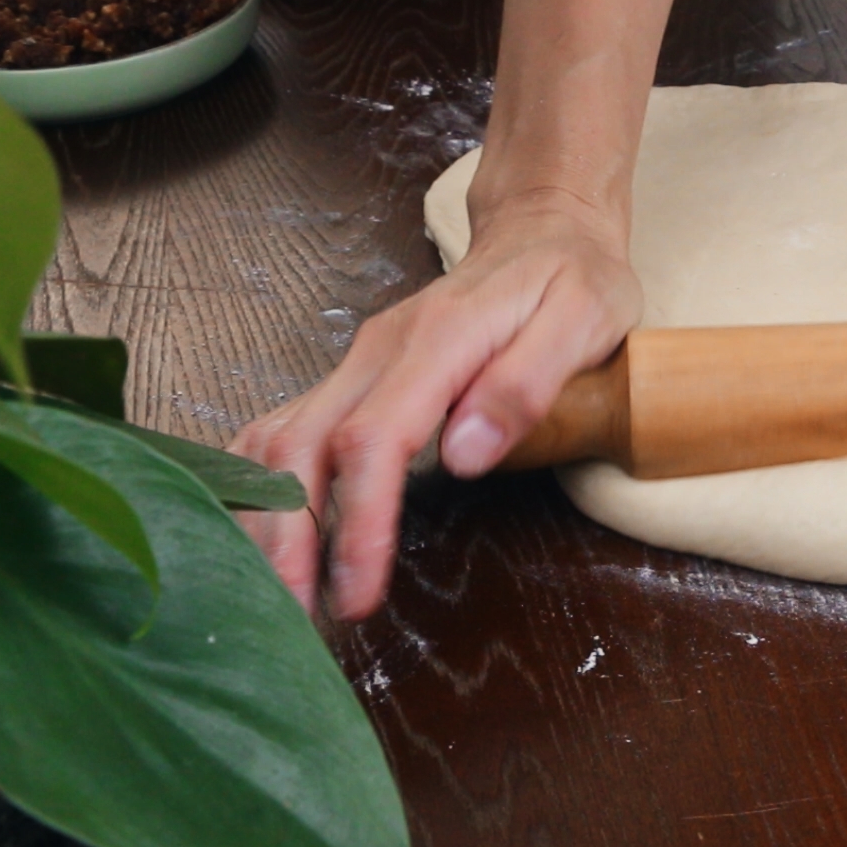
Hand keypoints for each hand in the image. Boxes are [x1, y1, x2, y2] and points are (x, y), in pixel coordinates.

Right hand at [230, 197, 642, 619]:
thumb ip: (525, 386)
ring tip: (275, 596)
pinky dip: (262, 485)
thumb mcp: (585, 321)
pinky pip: (285, 429)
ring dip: (263, 518)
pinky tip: (265, 536)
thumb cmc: (574, 278)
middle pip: (297, 446)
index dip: (357, 520)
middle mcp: (378, 350)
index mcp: (436, 341)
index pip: (373, 440)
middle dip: (286, 537)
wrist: (545, 229)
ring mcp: (359, 362)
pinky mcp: (355, 376)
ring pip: (276, 440)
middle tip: (295, 617)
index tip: (356, 590)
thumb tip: (463, 457)